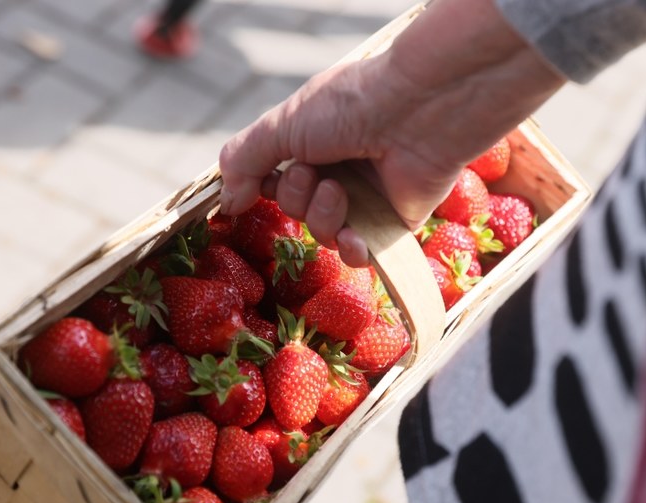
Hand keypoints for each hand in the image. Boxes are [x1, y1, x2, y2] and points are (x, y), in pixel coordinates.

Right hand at [218, 0, 564, 265]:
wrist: (417, 112)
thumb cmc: (351, 106)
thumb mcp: (283, 124)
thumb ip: (244, 160)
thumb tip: (227, 203)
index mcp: (313, 142)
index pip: (273, 179)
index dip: (261, 188)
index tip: (253, 189)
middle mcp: (338, 170)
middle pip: (295, 209)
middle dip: (296, 195)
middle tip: (314, 172)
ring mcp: (366, 199)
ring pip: (323, 232)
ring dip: (323, 215)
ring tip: (340, 190)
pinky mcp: (393, 223)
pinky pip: (360, 253)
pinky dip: (352, 249)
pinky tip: (355, 238)